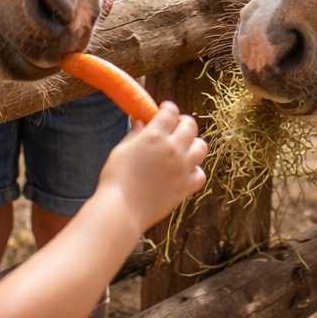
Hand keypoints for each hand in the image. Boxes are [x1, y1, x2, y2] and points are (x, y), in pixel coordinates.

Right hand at [97, 102, 207, 229]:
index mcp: (155, 136)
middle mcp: (173, 149)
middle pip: (190, 125)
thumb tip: (142, 122)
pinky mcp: (186, 187)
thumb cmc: (115, 178)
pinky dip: (195, 170)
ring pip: (201, 147)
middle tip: (175, 127)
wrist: (122, 209)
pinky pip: (200, 174)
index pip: (170, 112)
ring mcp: (183, 168)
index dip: (168, 108)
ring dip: (193, 144)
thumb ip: (135, 134)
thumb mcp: (121, 149)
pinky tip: (184, 171)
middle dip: (183, 122)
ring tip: (182, 148)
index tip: (164, 110)